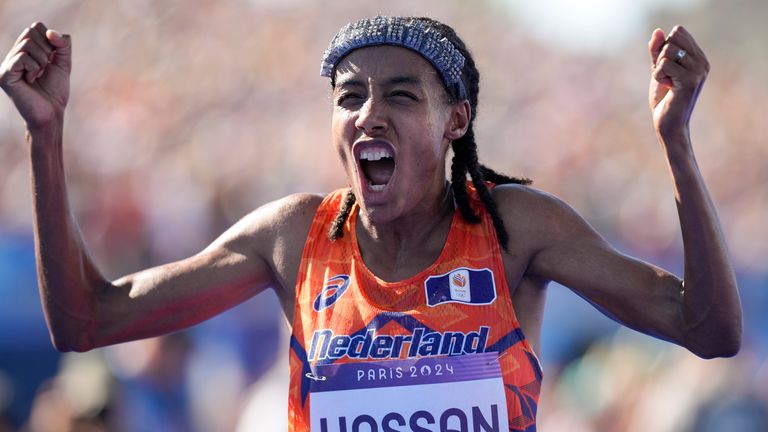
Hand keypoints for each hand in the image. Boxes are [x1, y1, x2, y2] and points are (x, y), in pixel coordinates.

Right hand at [0, 22, 70, 130]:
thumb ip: (62, 45)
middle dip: (47, 49)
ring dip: (41, 60)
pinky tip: (31, 80)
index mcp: (25, 50)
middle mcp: (13, 54)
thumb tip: (51, 32)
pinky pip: (21, 57)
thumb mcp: (63, 63)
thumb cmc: (55, 91)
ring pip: (27, 43)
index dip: (50, 39)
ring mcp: (7, 63)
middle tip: (46, 67)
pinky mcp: (4, 74)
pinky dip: (34, 68)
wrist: (51, 113)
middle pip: (31, 32)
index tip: (53, 58)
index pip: (36, 27)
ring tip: (38, 75)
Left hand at [648, 26, 708, 140]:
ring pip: (667, 50)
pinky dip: (658, 76)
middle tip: (666, 76)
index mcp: (699, 57)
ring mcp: (698, 70)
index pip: (678, 32)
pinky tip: (667, 87)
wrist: (669, 124)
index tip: (667, 67)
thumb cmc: (664, 98)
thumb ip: (657, 50)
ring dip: (659, 68)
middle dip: (661, 57)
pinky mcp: (690, 80)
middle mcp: (702, 62)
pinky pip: (664, 64)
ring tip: (668, 83)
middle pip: (673, 38)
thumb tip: (658, 31)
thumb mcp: (658, 69)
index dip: (664, 47)